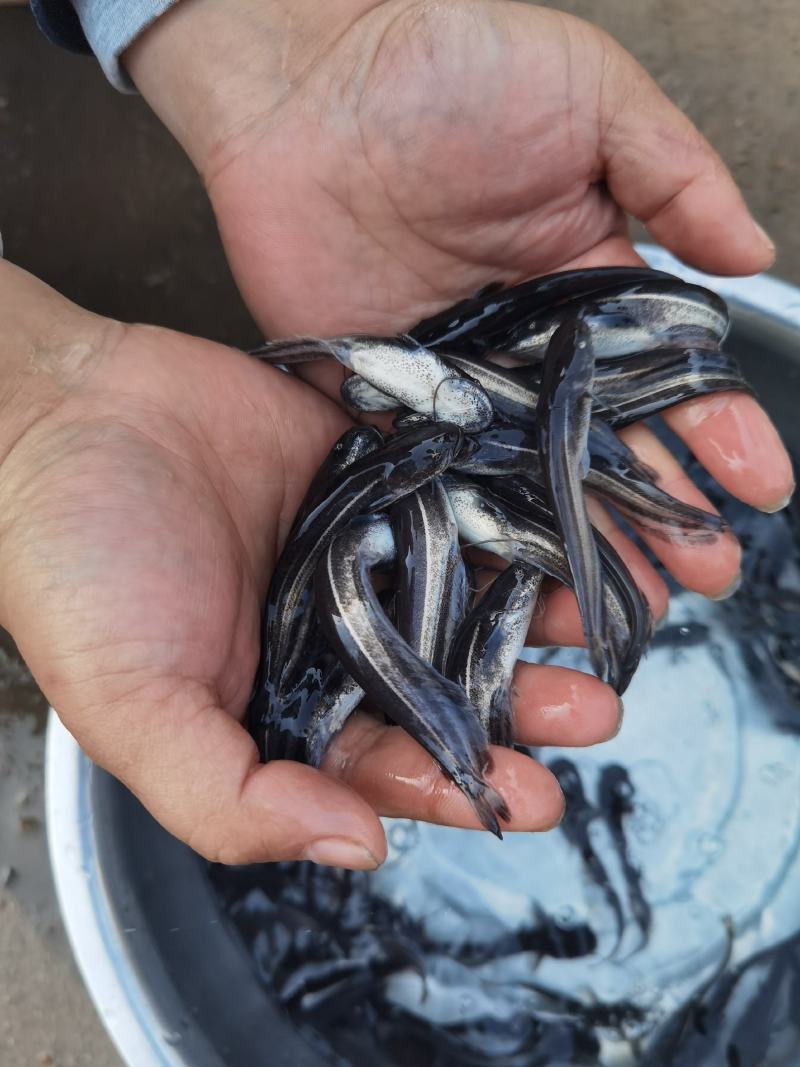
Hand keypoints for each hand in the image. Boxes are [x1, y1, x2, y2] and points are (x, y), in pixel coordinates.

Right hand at [0, 261, 622, 865]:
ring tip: (602, 628)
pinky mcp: (372, 473)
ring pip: (465, 594)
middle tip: (592, 713)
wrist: (62, 419)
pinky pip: (454, 500)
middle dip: (518, 703)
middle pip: (445, 682)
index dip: (456, 784)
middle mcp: (331, 635)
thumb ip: (233, 797)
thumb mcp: (136, 711)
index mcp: (281, 705)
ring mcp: (360, 552)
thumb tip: (356, 847)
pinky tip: (563, 533)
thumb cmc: (78, 570)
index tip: (530, 798)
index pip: (384, 763)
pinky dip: (507, 517)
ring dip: (531, 614)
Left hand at [128, 0, 793, 604]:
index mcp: (584, 279)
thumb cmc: (446, 61)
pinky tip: (511, 571)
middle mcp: (524, 341)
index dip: (716, 430)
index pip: (664, 372)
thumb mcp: (589, 95)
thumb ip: (676, 175)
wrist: (306, 77)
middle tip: (701, 572)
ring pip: (525, 473)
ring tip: (628, 599)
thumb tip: (752, 255)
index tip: (758, 486)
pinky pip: (432, 470)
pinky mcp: (380, 396)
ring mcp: (453, 377)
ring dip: (576, 536)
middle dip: (657, 509)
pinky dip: (469, 521)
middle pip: (601, 442)